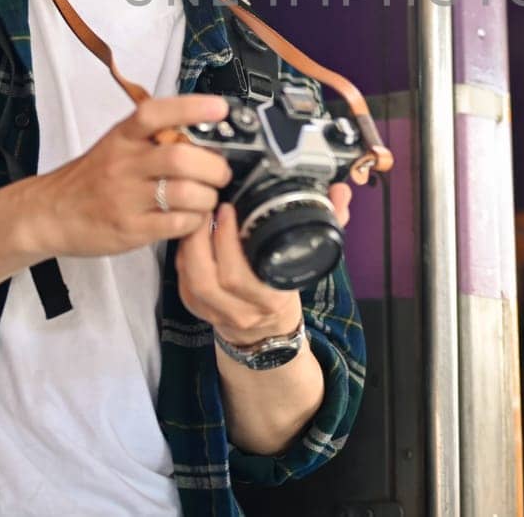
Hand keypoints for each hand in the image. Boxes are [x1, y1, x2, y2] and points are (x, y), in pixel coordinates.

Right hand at [24, 94, 232, 258]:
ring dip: (208, 196)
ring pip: (185, 193)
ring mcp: (126, 198)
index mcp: (122, 137)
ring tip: (207, 197)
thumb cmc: (90, 179)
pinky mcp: (131, 229)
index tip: (219, 109)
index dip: (191, 108)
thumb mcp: (115, 145)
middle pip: (180, 158)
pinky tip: (192, 216)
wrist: (49, 214)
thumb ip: (152, 137)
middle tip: (221, 172)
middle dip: (213, 166)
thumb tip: (201, 131)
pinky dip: (195, 220)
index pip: (156, 114)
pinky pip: (177, 223)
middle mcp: (124, 164)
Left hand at [176, 181, 354, 346]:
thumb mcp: (312, 257)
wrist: (268, 331)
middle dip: (201, 239)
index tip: (229, 208)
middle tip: (207, 206)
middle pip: (209, 279)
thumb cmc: (287, 285)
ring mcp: (216, 314)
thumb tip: (341, 190)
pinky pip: (182, 283)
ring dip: (189, 245)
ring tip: (197, 215)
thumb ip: (330, 222)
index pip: (241, 277)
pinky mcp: (197, 311)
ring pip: (191, 282)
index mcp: (272, 299)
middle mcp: (242, 312)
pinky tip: (190, 234)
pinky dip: (182, 256)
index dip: (228, 242)